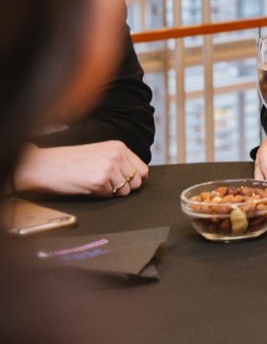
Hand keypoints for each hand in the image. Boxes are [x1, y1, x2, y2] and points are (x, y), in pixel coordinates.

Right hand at [13, 141, 147, 197]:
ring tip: (94, 183)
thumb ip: (120, 161)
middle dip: (124, 188)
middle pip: (136, 182)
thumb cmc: (71, 161)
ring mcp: (110, 168)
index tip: (125, 182)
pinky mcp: (100, 181)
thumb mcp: (100, 153)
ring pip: (124, 191)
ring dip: (111, 192)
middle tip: (107, 185)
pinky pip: (108, 196)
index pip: (143, 169)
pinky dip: (99, 195)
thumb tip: (139, 178)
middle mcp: (117, 156)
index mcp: (119, 147)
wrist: (47, 165)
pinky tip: (87, 186)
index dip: (135, 179)